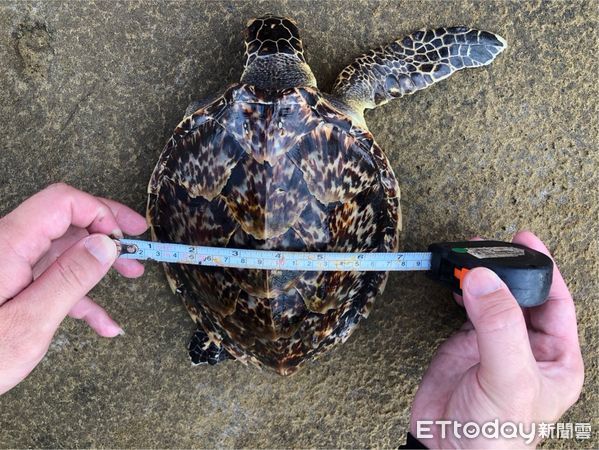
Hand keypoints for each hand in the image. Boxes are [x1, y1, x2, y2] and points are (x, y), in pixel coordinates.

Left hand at [0, 183, 146, 394]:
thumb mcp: (28, 323)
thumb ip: (70, 279)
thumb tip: (105, 244)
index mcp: (8, 246)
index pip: (62, 202)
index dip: (98, 212)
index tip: (123, 238)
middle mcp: (8, 248)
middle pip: (65, 220)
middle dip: (106, 230)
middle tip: (138, 239)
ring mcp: (9, 267)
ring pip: (62, 250)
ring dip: (99, 263)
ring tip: (132, 275)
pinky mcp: (10, 286)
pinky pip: (51, 279)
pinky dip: (81, 296)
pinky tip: (104, 323)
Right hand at [409, 231, 583, 447]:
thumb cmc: (495, 435)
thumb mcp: (508, 379)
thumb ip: (499, 327)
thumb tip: (482, 279)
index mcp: (555, 357)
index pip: (557, 301)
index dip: (544, 268)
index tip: (524, 241)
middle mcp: (527, 346)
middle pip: (523, 293)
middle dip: (507, 267)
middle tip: (487, 247)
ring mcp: (493, 343)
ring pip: (493, 296)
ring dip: (481, 275)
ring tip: (467, 257)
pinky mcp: (464, 343)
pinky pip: (465, 306)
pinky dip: (459, 289)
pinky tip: (454, 281)